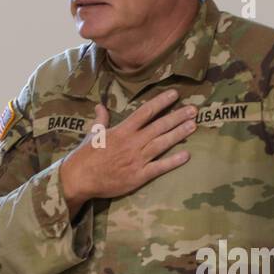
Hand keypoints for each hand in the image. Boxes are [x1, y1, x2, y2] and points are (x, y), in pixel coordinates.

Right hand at [60, 88, 196, 215]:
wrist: (79, 179)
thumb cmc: (85, 156)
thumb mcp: (93, 134)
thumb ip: (101, 120)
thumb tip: (100, 106)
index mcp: (122, 130)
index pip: (145, 112)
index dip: (161, 102)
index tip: (175, 94)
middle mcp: (132, 142)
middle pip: (159, 126)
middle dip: (177, 116)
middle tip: (194, 109)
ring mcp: (137, 159)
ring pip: (162, 143)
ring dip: (179, 134)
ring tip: (193, 125)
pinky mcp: (138, 176)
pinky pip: (159, 167)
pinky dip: (173, 161)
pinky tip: (187, 155)